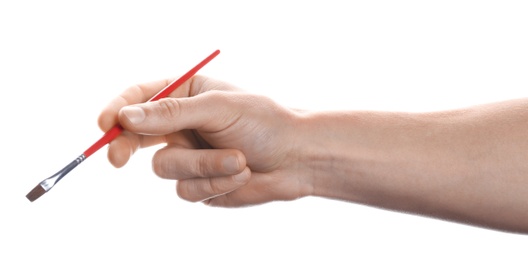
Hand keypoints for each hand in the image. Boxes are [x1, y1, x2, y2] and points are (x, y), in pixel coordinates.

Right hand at [98, 75, 312, 205]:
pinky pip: (187, 190)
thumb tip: (126, 116)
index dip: (119, 110)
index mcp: (186, 95)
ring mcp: (189, 156)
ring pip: (165, 167)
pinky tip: (240, 174)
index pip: (141, 98)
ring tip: (237, 159)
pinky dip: (214, 183)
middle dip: (126, 146)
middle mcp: (182, 125)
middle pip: (135, 136)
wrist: (297, 159)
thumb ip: (171, 113)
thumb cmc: (264, 122)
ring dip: (202, 166)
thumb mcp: (217, 108)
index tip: (105, 124)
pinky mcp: (199, 184)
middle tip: (117, 158)